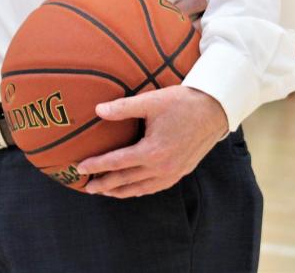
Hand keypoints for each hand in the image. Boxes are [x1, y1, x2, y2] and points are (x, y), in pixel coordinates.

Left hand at [77, 85, 227, 197]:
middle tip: (87, 188)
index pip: (117, 163)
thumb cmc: (182, 103)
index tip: (80, 168)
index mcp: (152, 152)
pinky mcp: (181, 172)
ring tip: (105, 192)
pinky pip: (155, 187)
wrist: (214, 110)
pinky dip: (139, 190)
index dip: (97, 166)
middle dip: (104, 185)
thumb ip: (123, 108)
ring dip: (120, 192)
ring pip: (140, 189)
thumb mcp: (151, 101)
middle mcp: (162, 168)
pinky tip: (132, 189)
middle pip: (126, 181)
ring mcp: (172, 173)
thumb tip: (98, 110)